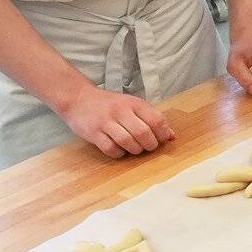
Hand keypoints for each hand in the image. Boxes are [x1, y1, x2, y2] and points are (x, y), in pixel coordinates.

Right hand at [56, 86, 175, 159]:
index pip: (156, 119)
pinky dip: (118, 153)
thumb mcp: (133, 105)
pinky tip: (120, 150)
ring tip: (136, 149)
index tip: (163, 139)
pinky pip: (110, 148)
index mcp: (134, 103)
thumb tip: (172, 136)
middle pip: (143, 132)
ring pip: (127, 141)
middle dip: (150, 144)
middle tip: (149, 147)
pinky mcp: (93, 133)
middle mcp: (121, 111)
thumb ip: (151, 118)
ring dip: (135, 150)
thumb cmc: (110, 104)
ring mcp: (106, 122)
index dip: (163, 133)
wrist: (79, 99)